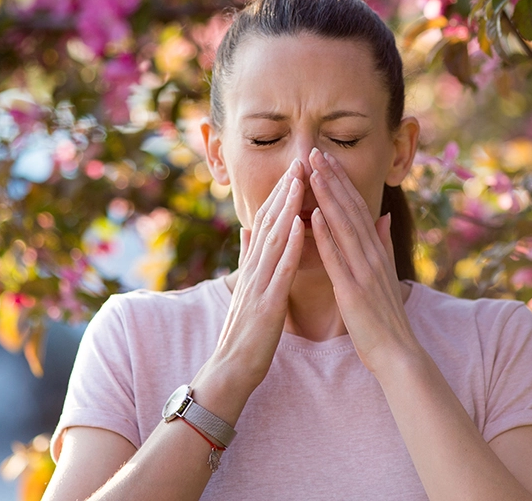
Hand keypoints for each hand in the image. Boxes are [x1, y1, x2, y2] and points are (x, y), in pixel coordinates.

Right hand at [206, 159, 306, 391]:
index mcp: (253, 267)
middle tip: (299, 161)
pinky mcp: (267, 304)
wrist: (230, 370)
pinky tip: (300, 223)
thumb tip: (247, 229)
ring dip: (287, 207)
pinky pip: (280, 269)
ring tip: (300, 180)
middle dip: (284, 191)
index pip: (267, 223)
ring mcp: (258, 285)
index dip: (280, 195)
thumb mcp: (246, 289)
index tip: (294, 169)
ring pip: (273, 239)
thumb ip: (247, 258)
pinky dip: (290, 244)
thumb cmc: (244, 333)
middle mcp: (254, 270)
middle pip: (269, 223)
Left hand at [308, 148, 421, 373]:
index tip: (326, 158)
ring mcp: (364, 271)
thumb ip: (383, 243)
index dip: (341, 181)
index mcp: (376, 251)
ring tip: (313, 171)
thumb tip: (382, 216)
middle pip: (350, 209)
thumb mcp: (386, 274)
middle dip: (332, 178)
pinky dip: (325, 235)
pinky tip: (313, 215)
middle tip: (315, 151)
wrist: (397, 353)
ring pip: (343, 226)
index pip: (356, 208)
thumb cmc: (385, 317)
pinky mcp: (353, 290)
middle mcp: (372, 255)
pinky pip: (337, 258)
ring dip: (327, 197)